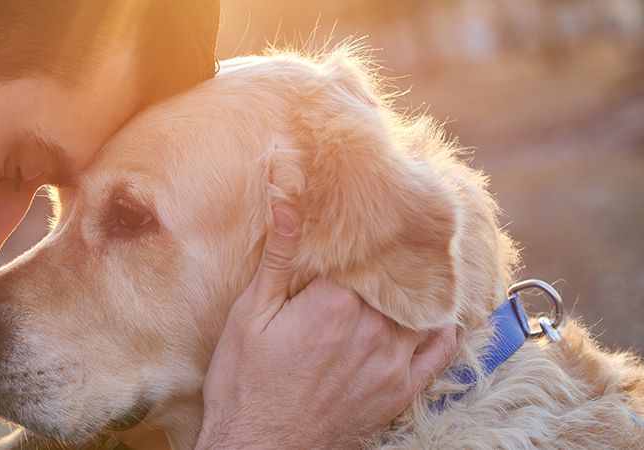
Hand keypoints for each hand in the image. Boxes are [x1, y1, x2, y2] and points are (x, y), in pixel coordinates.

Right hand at [195, 203, 457, 448]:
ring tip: (406, 270)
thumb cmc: (246, 385)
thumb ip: (278, 260)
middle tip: (384, 238)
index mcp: (335, 303)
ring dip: (414, 288)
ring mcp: (391, 361)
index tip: (354, 222)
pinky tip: (435, 315)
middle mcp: (372, 328)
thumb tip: (288, 204)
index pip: (363, 252)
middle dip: (387, 259)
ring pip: (419, 307)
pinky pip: (438, 351)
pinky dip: (441, 328)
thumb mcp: (250, 316)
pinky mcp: (400, 390)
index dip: (358, 236)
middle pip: (394, 277)